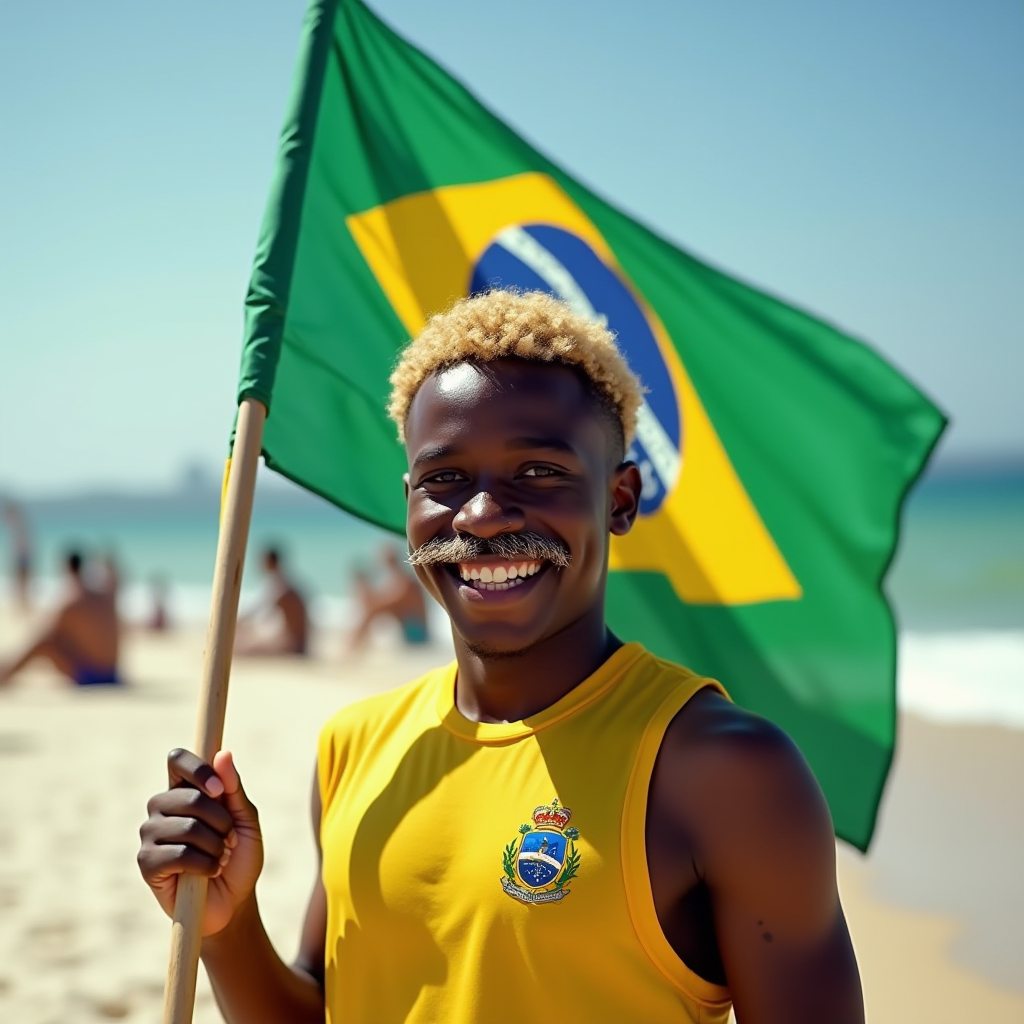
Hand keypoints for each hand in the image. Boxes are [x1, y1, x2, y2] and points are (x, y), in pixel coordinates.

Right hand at [138, 749, 263, 936]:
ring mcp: (150, 834)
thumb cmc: (239, 857)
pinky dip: (205, 865)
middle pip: (189, 797)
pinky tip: (208, 873)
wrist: (234, 902)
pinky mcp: (147, 863)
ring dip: (215, 846)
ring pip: (187, 827)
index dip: (198, 769)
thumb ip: (234, 790)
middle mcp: (161, 807)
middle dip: (221, 821)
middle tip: (229, 840)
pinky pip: (178, 854)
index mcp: (184, 789)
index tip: (220, 790)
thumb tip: (224, 754)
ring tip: (219, 858)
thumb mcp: (246, 821)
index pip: (177, 759)